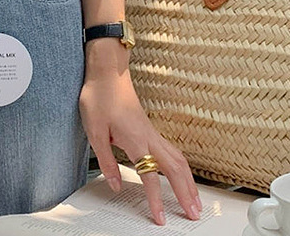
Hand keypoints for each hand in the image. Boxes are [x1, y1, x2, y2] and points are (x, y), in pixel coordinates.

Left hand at [79, 41, 202, 225]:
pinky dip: (183, 167)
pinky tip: (182, 174)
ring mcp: (152, 132)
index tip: (161, 218)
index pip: (150, 176)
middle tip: (194, 215)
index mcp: (135, 140)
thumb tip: (117, 184)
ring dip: (189, 182)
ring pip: (179, 160)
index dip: (156, 200)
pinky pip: (173, 151)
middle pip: (176, 170)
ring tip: (195, 200)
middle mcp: (149, 137)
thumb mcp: (94, 131)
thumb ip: (106, 160)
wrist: (107, 71)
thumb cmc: (99, 96)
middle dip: (186, 194)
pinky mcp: (150, 128)